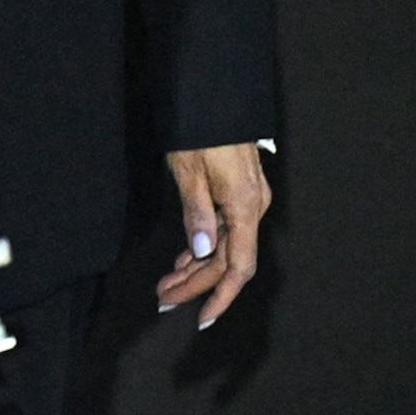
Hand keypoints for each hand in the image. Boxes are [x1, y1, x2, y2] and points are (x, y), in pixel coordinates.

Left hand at [155, 142, 271, 329]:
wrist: (214, 94)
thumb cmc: (200, 130)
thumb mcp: (190, 171)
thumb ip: (197, 213)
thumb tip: (201, 251)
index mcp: (245, 208)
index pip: (238, 267)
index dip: (219, 296)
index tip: (202, 319)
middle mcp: (252, 208)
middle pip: (227, 261)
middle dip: (195, 285)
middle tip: (163, 301)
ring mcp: (248, 200)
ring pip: (224, 246)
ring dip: (196, 268)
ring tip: (166, 286)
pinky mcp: (238, 191)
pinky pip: (224, 230)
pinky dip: (202, 247)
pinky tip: (184, 258)